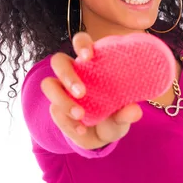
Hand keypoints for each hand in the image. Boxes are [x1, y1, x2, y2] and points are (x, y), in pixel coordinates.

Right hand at [40, 31, 142, 149]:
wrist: (100, 139)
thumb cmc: (113, 117)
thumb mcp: (122, 117)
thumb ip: (126, 114)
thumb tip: (134, 110)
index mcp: (92, 64)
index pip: (81, 42)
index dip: (81, 44)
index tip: (88, 56)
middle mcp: (73, 73)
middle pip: (58, 61)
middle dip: (67, 75)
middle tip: (81, 92)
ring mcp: (61, 90)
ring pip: (49, 85)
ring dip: (62, 100)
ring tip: (79, 115)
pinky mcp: (55, 108)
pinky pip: (54, 111)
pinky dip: (67, 122)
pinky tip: (81, 130)